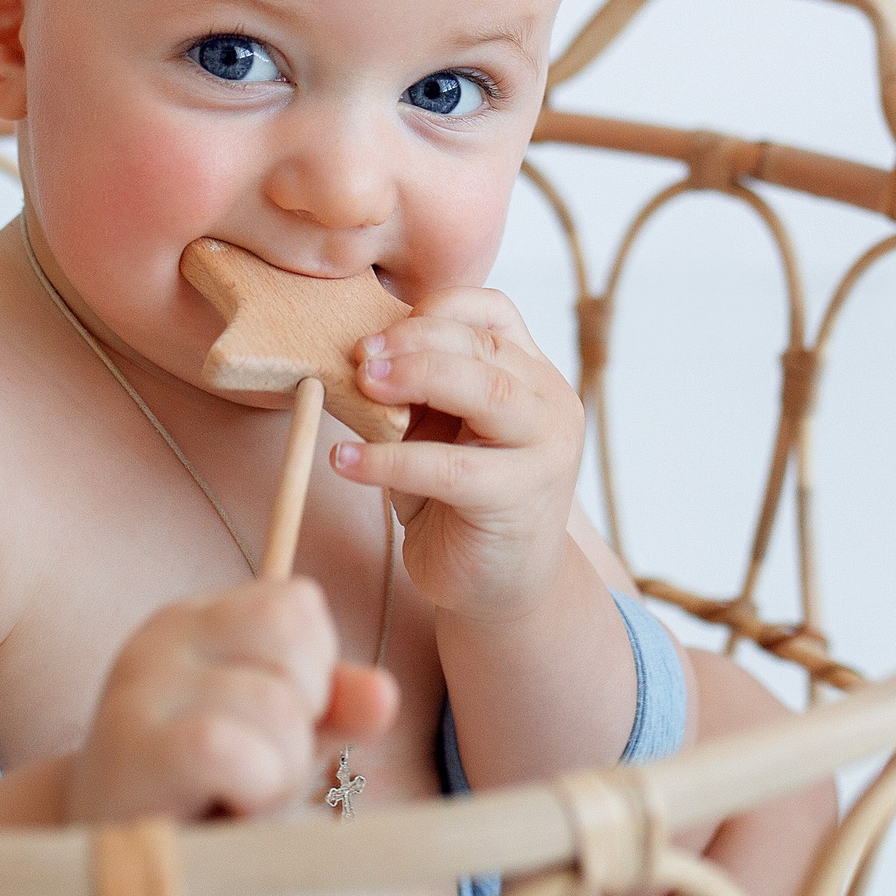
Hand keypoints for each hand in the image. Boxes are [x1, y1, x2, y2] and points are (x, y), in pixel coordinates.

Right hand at [67, 579, 399, 823]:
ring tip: (236, 797)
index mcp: (197, 619)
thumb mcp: (279, 740)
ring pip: (273, 705)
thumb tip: (383, 695)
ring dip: (281, 772)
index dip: (315, 674)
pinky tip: (223, 809)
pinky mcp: (126, 752)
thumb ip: (333, 708)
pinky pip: (221, 747)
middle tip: (256, 772)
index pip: (297, 605)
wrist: (103, 862)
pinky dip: (250, 786)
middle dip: (303, 726)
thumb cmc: (201, 794)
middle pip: (294, 647)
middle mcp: (163, 636)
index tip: (276, 727)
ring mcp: (137, 689)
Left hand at [329, 288, 585, 623]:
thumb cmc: (456, 499)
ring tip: (362, 386)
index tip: (378, 333)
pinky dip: (389, 459)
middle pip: (487, 345)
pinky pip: (450, 468)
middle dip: (416, 341)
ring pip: (487, 391)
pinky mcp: (518, 497)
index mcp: (531, 374)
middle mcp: (549, 404)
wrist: (496, 585)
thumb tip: (356, 352)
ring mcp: (544, 450)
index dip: (436, 310)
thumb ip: (418, 390)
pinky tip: (346, 459)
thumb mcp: (437, 430)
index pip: (494, 312)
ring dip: (417, 377)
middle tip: (360, 356)